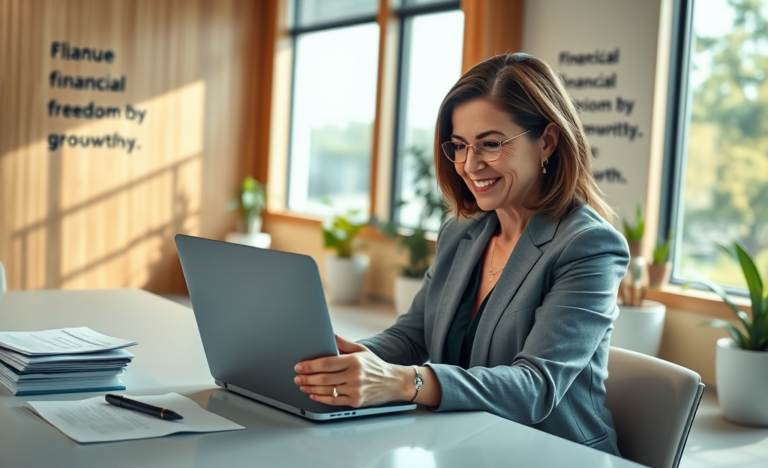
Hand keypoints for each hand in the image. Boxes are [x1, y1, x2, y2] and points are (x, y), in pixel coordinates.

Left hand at [293, 335, 409, 406]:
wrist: (393, 382)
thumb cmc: (376, 366)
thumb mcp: (362, 350)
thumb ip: (344, 343)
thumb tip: (329, 334)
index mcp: (354, 361)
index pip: (327, 363)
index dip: (310, 365)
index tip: (300, 366)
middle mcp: (354, 376)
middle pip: (324, 378)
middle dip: (307, 378)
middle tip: (297, 377)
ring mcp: (355, 390)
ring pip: (327, 390)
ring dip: (311, 388)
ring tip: (302, 385)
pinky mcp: (356, 401)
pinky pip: (334, 401)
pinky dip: (321, 398)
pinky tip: (314, 395)